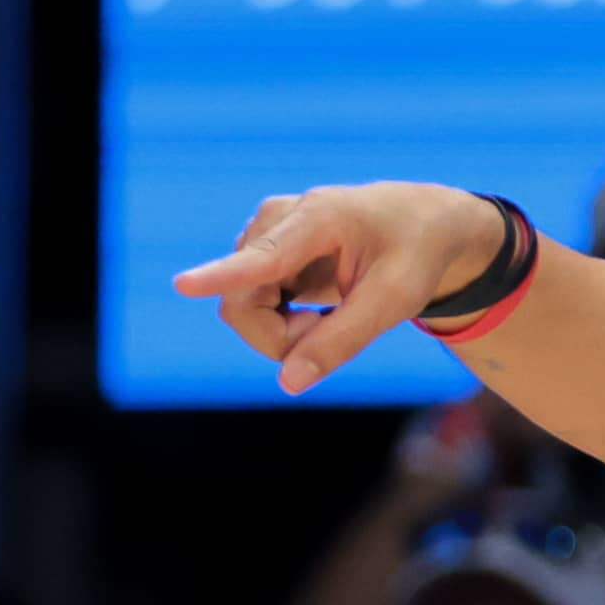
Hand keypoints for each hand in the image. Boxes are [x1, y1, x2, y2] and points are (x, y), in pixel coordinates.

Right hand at [173, 182, 508, 394]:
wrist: (420, 224)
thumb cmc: (413, 257)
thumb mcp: (393, 303)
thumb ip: (341, 342)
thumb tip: (288, 385)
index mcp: (319, 219)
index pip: (262, 257)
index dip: (220, 276)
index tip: (183, 285)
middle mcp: (276, 220)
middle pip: (242, 303)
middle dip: (280, 339)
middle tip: (328, 334)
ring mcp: (262, 236)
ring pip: (241, 309)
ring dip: (283, 333)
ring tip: (330, 317)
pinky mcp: (260, 254)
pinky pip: (249, 307)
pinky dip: (282, 325)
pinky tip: (316, 311)